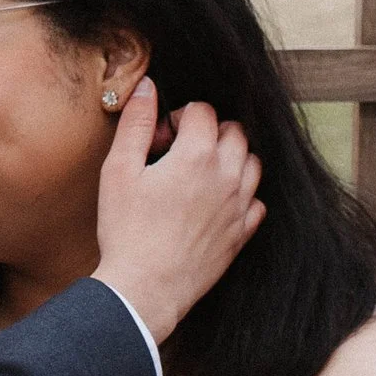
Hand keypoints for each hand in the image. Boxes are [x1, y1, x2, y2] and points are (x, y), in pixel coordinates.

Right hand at [91, 80, 262, 346]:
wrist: (145, 288)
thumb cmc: (127, 231)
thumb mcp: (119, 171)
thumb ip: (136, 124)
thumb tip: (147, 87)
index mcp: (197, 155)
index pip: (203, 110)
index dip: (179, 117)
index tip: (160, 138)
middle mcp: (227, 176)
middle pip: (235, 131)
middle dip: (210, 132)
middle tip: (180, 153)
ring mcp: (239, 206)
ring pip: (252, 163)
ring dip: (230, 159)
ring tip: (199, 175)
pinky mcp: (241, 234)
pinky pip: (256, 202)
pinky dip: (241, 195)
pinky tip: (215, 205)